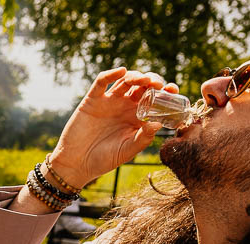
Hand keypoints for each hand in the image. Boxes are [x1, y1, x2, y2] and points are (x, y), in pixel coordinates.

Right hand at [47, 67, 174, 190]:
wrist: (77, 164)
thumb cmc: (103, 160)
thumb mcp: (127, 151)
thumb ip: (142, 138)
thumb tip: (157, 123)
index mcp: (136, 117)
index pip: (155, 99)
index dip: (165, 92)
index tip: (173, 90)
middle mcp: (125, 106)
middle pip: (142, 85)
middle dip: (152, 80)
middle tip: (158, 85)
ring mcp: (109, 101)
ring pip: (125, 80)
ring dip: (136, 76)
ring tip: (143, 80)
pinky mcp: (92, 100)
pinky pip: (102, 82)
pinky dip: (111, 74)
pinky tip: (121, 72)